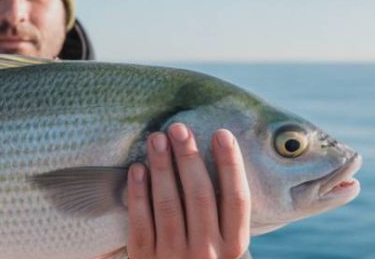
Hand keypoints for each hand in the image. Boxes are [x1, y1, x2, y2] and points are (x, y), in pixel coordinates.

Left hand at [126, 123, 250, 258]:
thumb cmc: (198, 256)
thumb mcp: (220, 241)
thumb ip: (220, 211)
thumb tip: (216, 155)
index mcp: (233, 245)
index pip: (237, 199)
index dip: (231, 164)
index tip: (222, 134)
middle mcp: (207, 253)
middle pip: (200, 196)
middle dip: (189, 158)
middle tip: (179, 128)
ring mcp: (174, 257)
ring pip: (168, 205)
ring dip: (162, 167)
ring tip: (156, 139)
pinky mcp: (145, 258)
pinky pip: (141, 221)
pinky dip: (138, 193)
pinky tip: (137, 169)